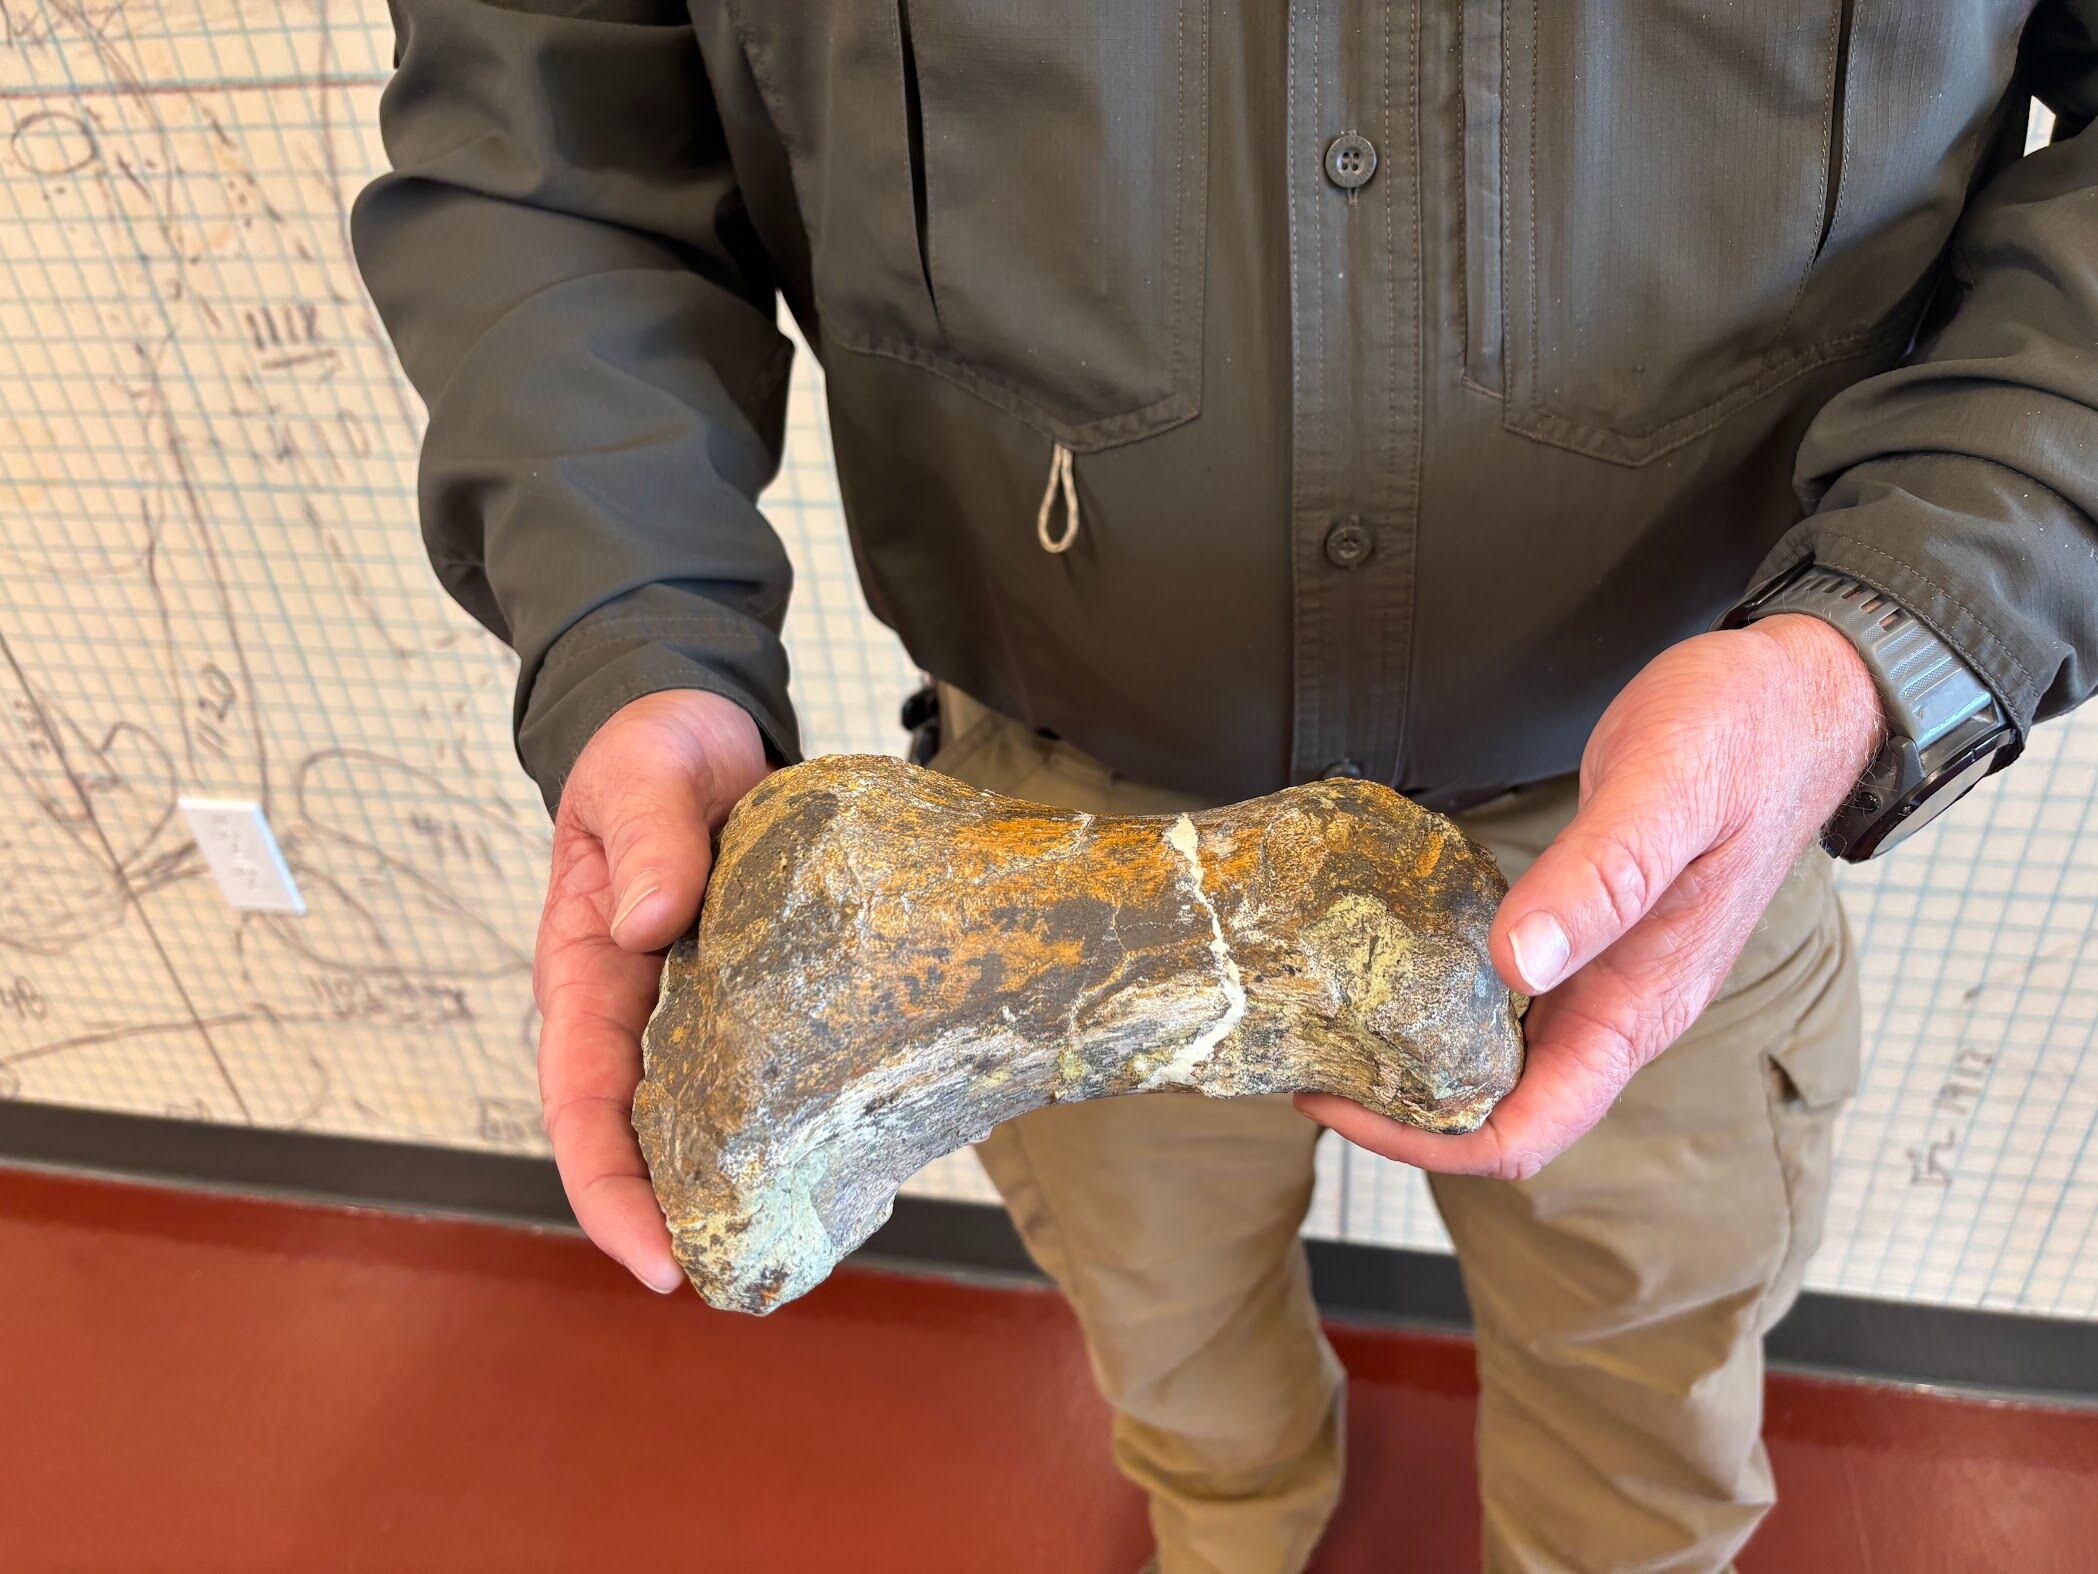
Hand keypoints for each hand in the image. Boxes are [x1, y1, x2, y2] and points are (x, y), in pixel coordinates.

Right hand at [532, 688, 768, 1289]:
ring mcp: (703, 1007)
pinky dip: (812, 1108)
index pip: (581, 1104)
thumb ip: (645, 836)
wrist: (697, 722)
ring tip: (813, 1238)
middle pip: (648, 1138)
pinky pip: (781, 1063)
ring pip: (718, 1115)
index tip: (658, 1260)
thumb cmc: (651, 750)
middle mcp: (641, 1011)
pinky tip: (867, 1143)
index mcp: (586, 974)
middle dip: (687, 1217)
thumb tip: (649, 920)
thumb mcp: (640, 773)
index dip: (610, 1191)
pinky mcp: (765, 992)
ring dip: (752, 1179)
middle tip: (752, 1278)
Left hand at [1298, 613, 1883, 1179]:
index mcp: (1642, 1004)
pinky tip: (1389, 964)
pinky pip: (1508, 1000)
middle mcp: (1622, 1007)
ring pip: (1500, 1060)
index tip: (1336, 1100)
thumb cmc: (1746, 736)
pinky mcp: (1592, 932)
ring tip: (1325, 1020)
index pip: (1529, 1129)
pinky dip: (1441, 1002)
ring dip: (1415, 1060)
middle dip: (1399, 1108)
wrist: (1803, 696)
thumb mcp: (1666, 791)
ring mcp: (1608, 974)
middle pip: (1500, 1110)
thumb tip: (1520, 962)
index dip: (1425, 1142)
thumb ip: (1600, 880)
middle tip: (1304, 1056)